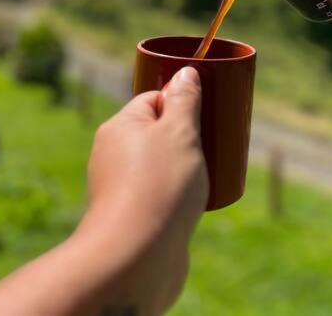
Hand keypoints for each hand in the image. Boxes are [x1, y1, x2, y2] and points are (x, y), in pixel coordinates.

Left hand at [81, 65, 208, 312]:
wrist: (135, 258)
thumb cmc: (158, 187)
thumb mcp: (180, 132)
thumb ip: (184, 99)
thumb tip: (185, 72)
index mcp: (121, 127)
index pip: (153, 98)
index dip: (182, 100)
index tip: (207, 108)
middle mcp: (115, 154)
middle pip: (158, 131)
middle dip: (188, 134)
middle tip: (215, 140)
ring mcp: (122, 186)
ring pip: (160, 163)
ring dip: (185, 165)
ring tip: (211, 169)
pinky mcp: (133, 215)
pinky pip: (160, 191)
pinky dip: (179, 191)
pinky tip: (197, 200)